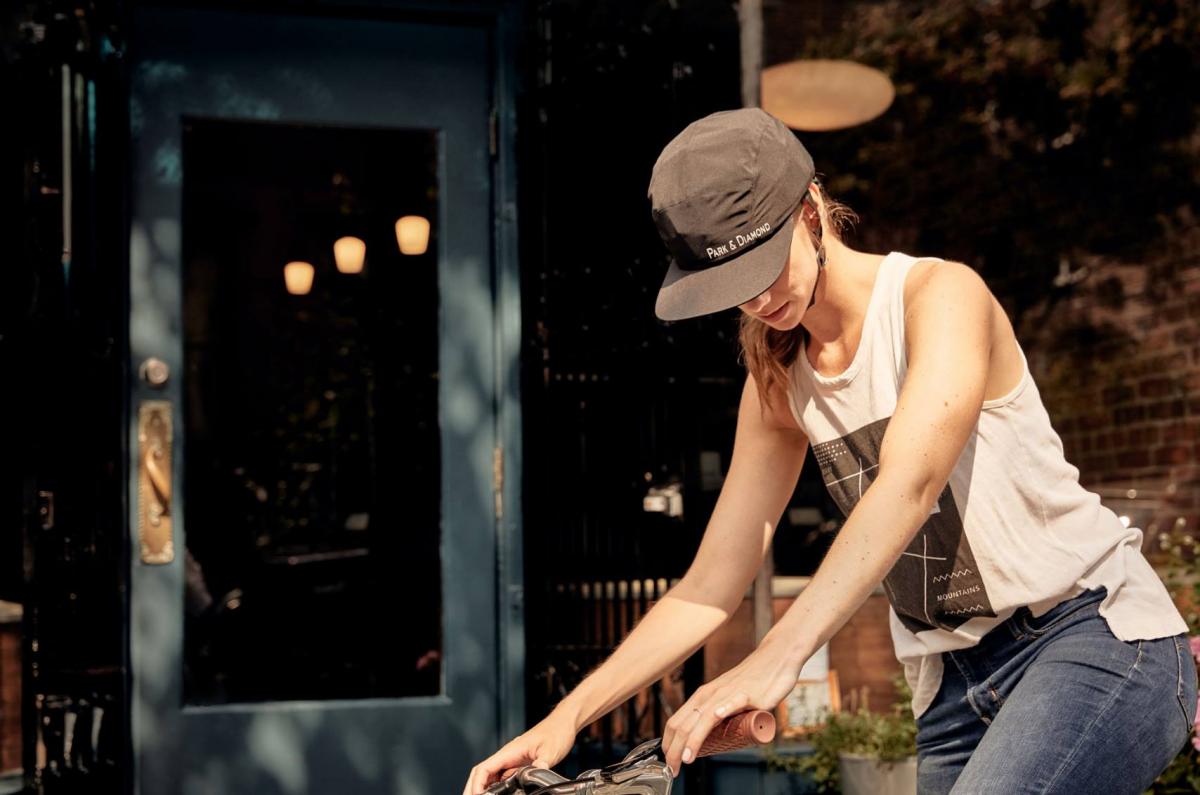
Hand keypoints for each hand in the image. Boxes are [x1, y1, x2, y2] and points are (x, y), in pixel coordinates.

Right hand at [462, 709, 576, 794]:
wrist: (563, 723)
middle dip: (473, 788)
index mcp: (509, 751)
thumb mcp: (550, 751)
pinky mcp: (518, 763)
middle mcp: (507, 755)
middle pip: (482, 773)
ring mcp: (512, 759)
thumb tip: (533, 776)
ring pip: (490, 775)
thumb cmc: (556, 731)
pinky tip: (496, 794)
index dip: (476, 784)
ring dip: (482, 788)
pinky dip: (494, 787)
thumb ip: (540, 765)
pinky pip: (502, 777)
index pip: (484, 768)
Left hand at [660, 641, 801, 777]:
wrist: (774, 660)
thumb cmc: (751, 683)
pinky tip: (716, 718)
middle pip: (685, 723)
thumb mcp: (726, 700)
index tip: (669, 762)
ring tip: (686, 758)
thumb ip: (718, 715)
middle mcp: (710, 694)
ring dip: (692, 740)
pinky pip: (732, 702)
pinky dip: (723, 710)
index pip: (676, 722)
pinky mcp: (747, 694)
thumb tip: (712, 740)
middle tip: (673, 769)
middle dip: (675, 749)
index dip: (669, 744)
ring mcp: (728, 693)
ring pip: (704, 718)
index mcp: (702, 696)